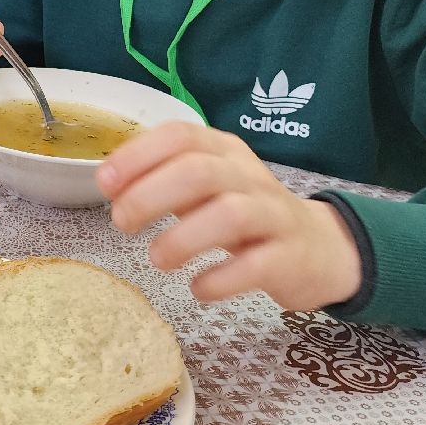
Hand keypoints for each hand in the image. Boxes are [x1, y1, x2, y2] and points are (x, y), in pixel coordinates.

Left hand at [98, 123, 363, 310]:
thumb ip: (164, 180)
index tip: (105, 183)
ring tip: (157, 259)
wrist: (320, 249)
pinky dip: (220, 279)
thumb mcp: (208, 187)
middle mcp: (249, 175)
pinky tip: (198, 288)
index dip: (137, 156)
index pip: (179, 135)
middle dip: (150, 195)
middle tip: (122, 223)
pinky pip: (254, 266)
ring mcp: (273, 215)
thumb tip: (112, 184)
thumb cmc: (246, 215)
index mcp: (224, 150)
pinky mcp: (289, 257)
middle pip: (198, 172)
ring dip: (182, 238)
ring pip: (228, 214)